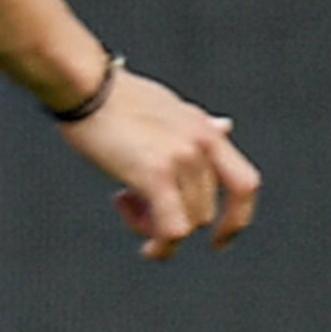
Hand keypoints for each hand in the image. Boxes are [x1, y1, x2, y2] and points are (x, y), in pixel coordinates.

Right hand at [58, 72, 259, 258]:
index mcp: (207, 132)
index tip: (219, 240)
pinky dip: (161, 245)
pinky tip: (146, 247)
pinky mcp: (156, 173)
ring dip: (155, 225)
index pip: (244, 184)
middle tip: (134, 204)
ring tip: (124, 201)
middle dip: (173, 220)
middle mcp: (203, 144)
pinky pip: (172, 229)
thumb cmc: (115, 97)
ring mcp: (183, 159)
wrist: (86, 85)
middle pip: (205, 211)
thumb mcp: (170, 108)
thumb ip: (198, 127)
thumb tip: (226, 127)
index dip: (238, 218)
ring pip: (187, 223)